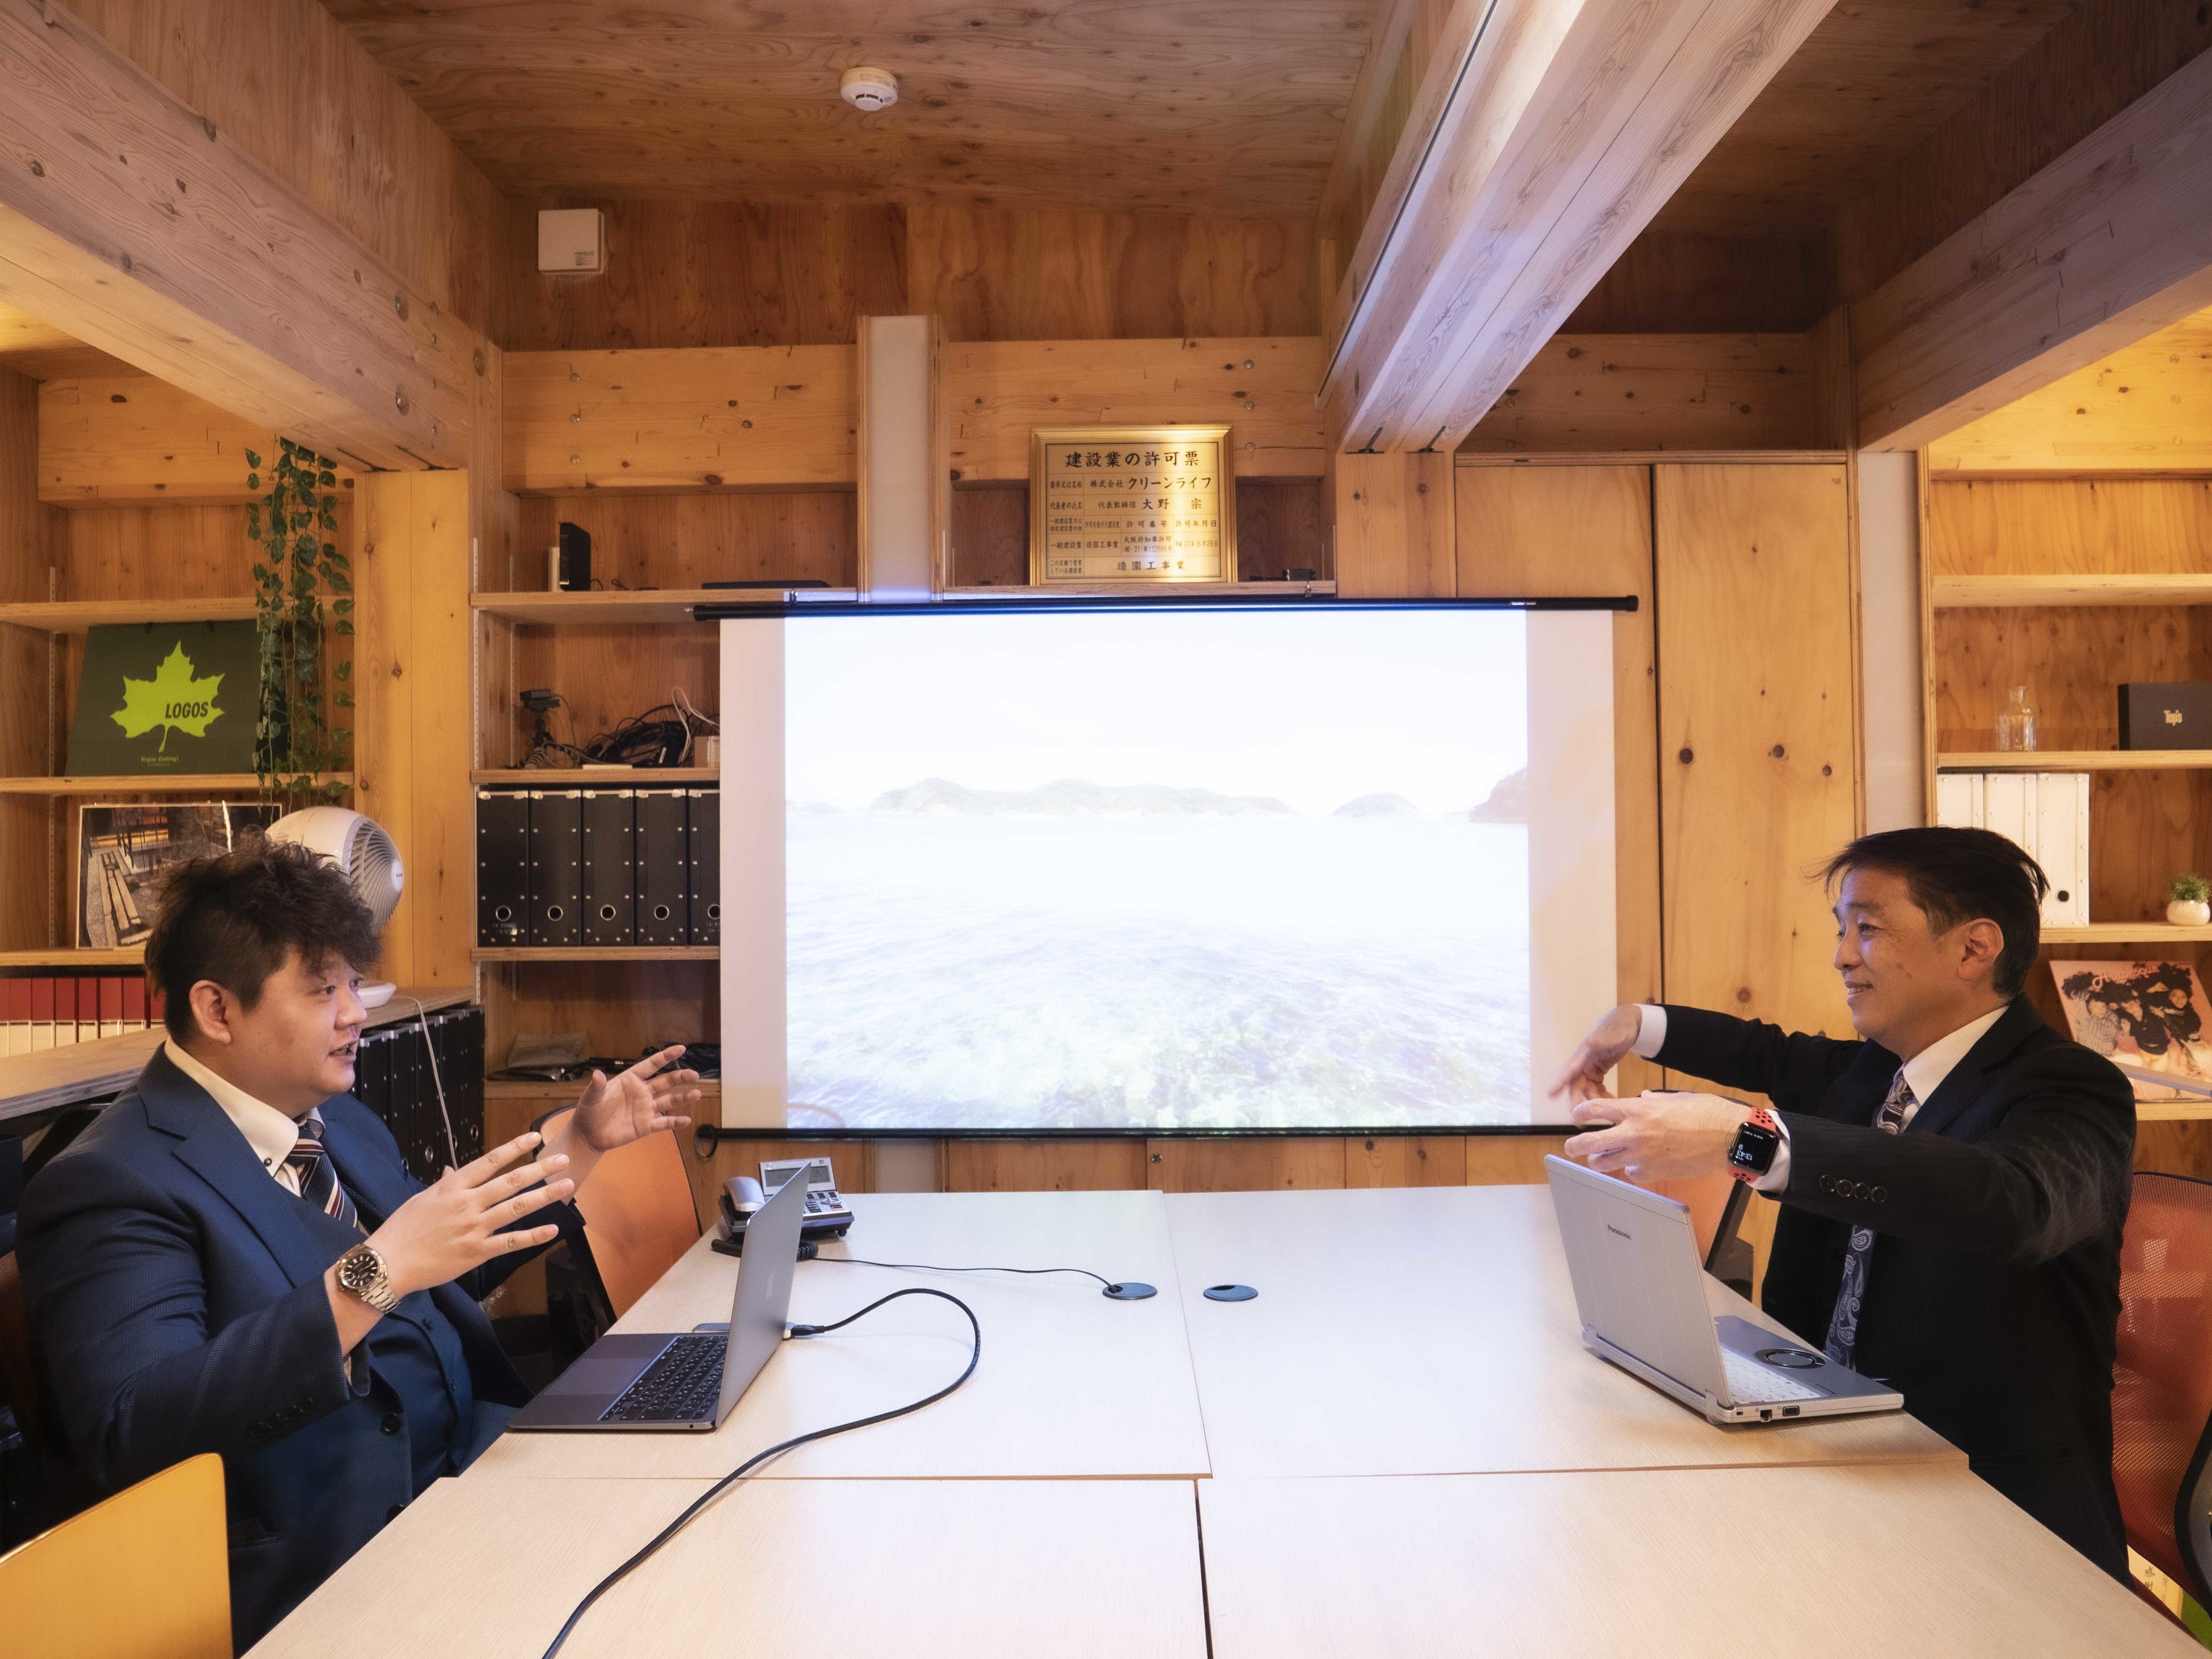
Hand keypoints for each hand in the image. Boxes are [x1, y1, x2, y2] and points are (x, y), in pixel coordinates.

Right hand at [366, 1132, 573, 1297]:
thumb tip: (453, 1171)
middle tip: (563, 1159)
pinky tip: (553, 1229)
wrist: (389, 1263)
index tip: (535, 1137)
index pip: (489, 1161)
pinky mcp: (477, 1252)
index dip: (514, 1148)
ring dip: (545, 1196)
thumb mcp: (422, 1199)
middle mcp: (467, 1203)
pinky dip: (533, 1236)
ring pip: (516, 1208)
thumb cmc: (403, 1228)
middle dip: (540, 1169)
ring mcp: (474, 1228)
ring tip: (567, 1185)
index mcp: (453, 1187)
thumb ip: (444, 1185)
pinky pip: (510, 1242)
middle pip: (510, 1181)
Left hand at [569, 1045, 698, 1152]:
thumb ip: (596, 1087)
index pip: (651, 1065)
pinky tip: (686, 1121)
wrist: (589, 1135)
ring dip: (683, 1097)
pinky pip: (664, 1123)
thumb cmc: (589, 1112)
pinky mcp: (646, 1125)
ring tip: (696, 1094)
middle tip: (694, 1075)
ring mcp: (646, 1109)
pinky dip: (675, 1122)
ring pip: (669, 1101)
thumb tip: (597, 1073)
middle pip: (665, 1082)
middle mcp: (642, 1092)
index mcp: (630, 1080)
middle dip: (680, 1077)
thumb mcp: (590, 1097)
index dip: (665, 1057)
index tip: (681, 1049)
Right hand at [1548, 1005, 1644, 1103]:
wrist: (1628, 1025)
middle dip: (1579, 1102)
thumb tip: (1592, 1042)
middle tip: (1583, 1118)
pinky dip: (1601, 1096)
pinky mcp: (1597, 1071)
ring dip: (1593, 1101)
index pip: (1569, 1069)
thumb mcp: (1613, 1034)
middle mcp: (1583, 1063)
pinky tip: (1611, 1101)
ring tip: (1607, 1108)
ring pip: (1585, 1090)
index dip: (1559, 1081)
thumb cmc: (1618, 1027)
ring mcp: (1589, 1068)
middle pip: (1576, 1085)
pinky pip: (1595, 1088)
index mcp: (1584, 1053)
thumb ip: (1602, 1039)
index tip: (1550, 1093)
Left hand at [1561, 1091, 1750, 1181]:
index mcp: (1637, 1110)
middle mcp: (1634, 1133)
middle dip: (1575, 1145)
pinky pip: (1632, 1174)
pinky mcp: (1653, 1172)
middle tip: (1570, 1147)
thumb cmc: (1705, 1113)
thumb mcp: (1674, 1097)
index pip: (1597, 1109)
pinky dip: (1632, 1170)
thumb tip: (1641, 1099)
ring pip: (1606, 1162)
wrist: (1727, 1138)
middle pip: (1591, 1142)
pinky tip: (1638, 1165)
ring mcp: (1642, 1155)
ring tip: (1597, 1160)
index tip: (1578, 1115)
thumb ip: (1652, 1100)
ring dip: (1599, 1161)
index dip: (1582, 1112)